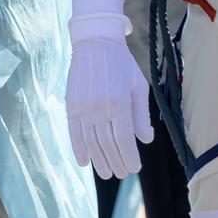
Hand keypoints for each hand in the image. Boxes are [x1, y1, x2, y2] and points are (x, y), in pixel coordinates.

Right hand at [65, 0, 152, 178]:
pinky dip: (79, 149)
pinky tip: (84, 161)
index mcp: (119, 102)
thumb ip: (141, 115)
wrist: (96, 42)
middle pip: (107, 144)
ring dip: (98, 160)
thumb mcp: (138, 86)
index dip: (129, 157)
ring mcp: (83, 107)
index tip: (134, 168)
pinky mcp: (71, 105)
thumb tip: (146, 140)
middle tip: (122, 174)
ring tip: (106, 173)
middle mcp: (100, 107)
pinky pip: (74, 132)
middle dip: (116, 162)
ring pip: (90, 142)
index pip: (124, 139)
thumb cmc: (122, 64)